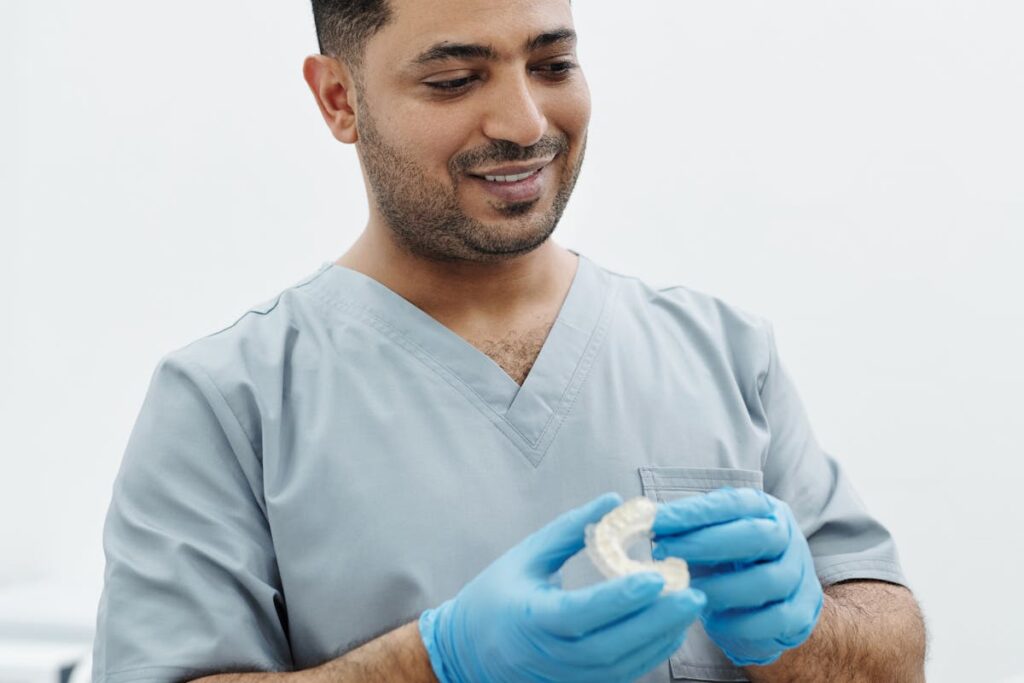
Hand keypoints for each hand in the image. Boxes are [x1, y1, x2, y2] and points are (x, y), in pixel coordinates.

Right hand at [419, 492, 707, 682]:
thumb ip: (570, 530)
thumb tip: (615, 501)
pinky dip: (650, 655)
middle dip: (656, 621)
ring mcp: (564, 678)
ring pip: (621, 667)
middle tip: (693, 593)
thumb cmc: (495, 597)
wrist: (467, 654)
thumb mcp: (526, 556)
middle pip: (610, 646)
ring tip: (690, 607)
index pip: (580, 613)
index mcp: (530, 618)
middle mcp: (548, 656)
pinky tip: (671, 629)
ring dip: (660, 638)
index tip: (656, 575)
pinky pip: (620, 676)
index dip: (620, 598)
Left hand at [651, 487, 822, 666]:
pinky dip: (738, 622)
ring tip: (685, 590)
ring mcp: (797, 576)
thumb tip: (640, 519)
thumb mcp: (713, 536)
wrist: (778, 604)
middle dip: (705, 543)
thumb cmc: (734, 562)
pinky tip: (711, 621)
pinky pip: (772, 619)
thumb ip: (687, 528)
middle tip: (664, 551)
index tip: (654, 520)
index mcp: (764, 509)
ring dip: (719, 586)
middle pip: (755, 535)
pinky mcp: (799, 613)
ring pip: (765, 580)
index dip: (692, 512)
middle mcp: (787, 537)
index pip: (731, 503)